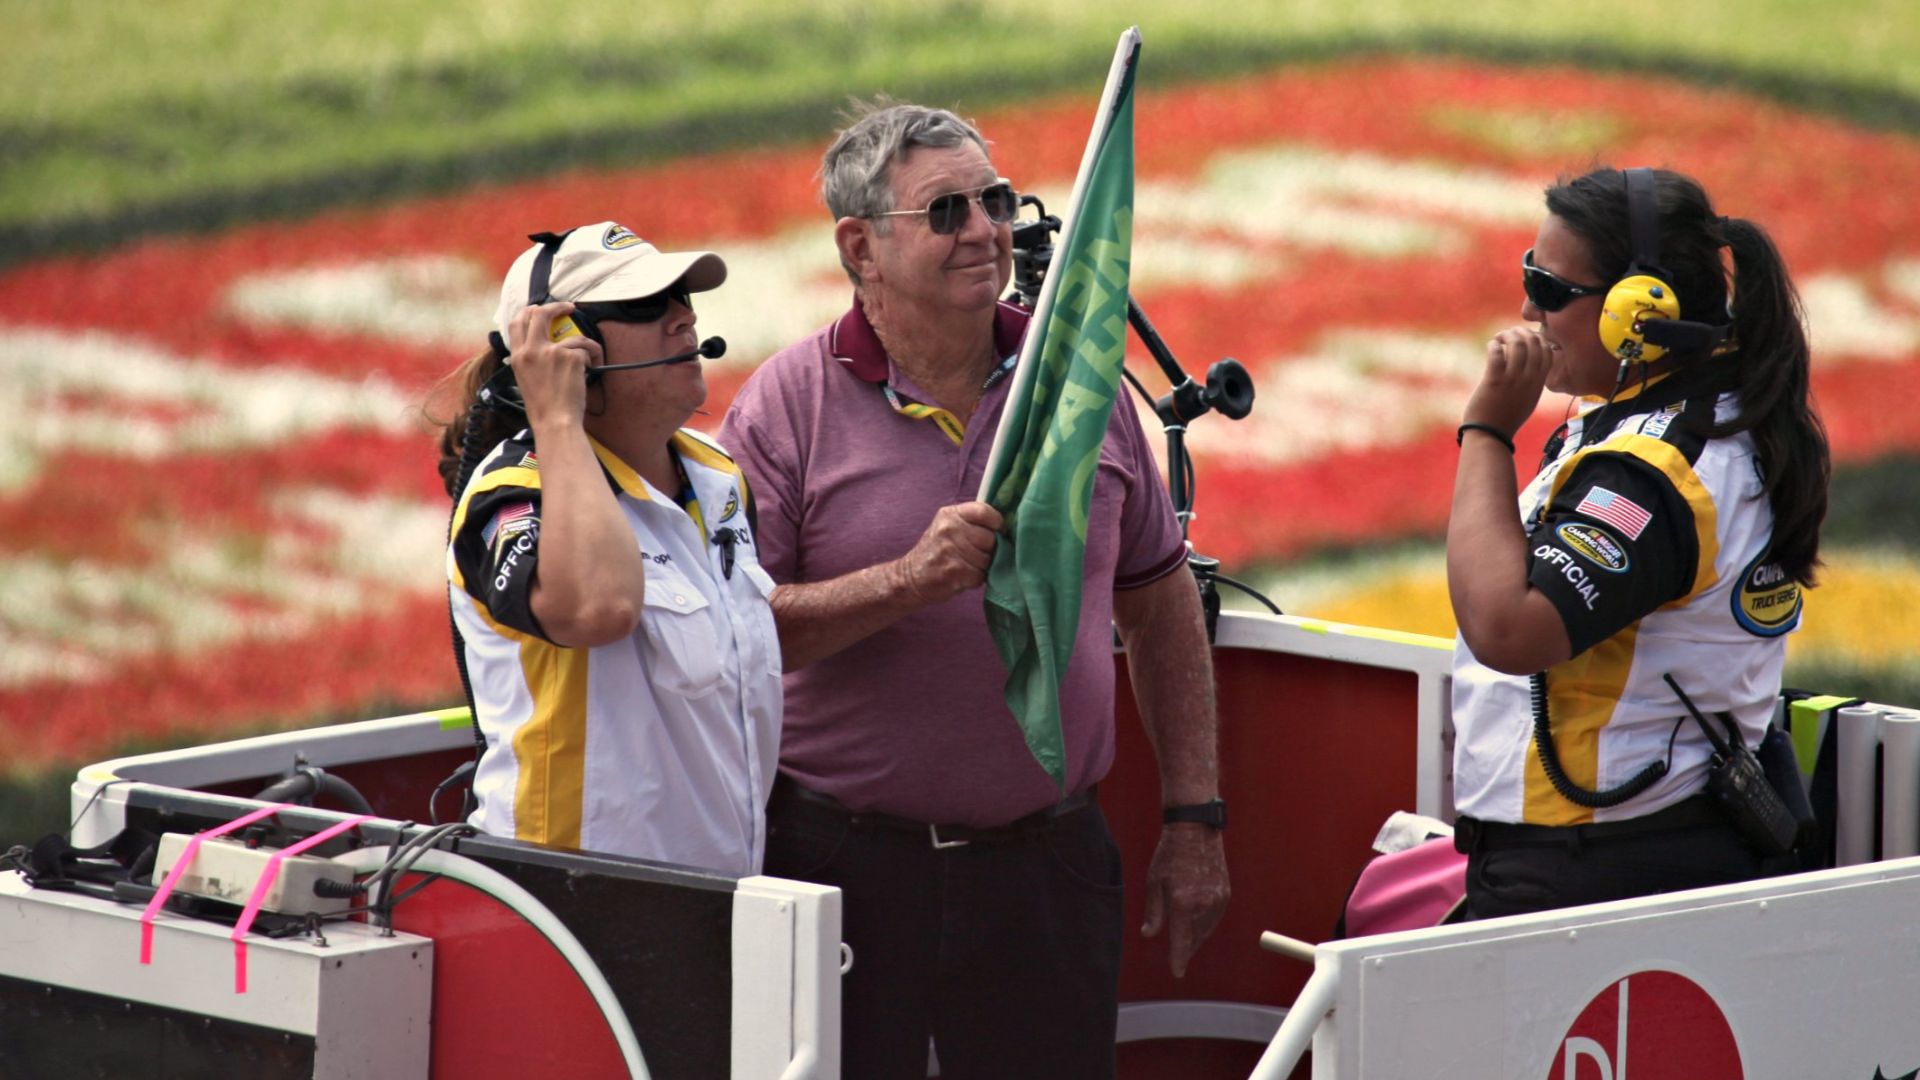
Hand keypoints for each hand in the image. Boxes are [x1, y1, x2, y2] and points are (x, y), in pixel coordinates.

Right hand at [506, 301, 602, 431]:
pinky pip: (586, 350)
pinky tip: (590, 373)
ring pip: (575, 337)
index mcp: (517, 356)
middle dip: (557, 306)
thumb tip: (545, 345)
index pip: (516, 322)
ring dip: (587, 345)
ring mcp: (551, 352)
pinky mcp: (570, 357)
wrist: (555, 422)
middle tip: (570, 308)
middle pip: (540, 313)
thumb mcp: (525, 378)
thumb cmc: (544, 407)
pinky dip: (593, 359)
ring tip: (592, 360)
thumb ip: (530, 359)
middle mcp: (531, 350)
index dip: (529, 311)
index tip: (540, 308)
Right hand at [890, 501, 1001, 604]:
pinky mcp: (953, 572)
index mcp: (950, 514)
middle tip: (977, 554)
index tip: (997, 531)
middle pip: (990, 538)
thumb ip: (971, 521)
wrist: (910, 577)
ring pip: (987, 559)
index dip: (996, 523)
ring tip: (967, 565)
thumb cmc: (936, 551)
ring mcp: (950, 550)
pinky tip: (964, 576)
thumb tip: (1004, 526)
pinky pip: (980, 575)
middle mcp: (949, 529)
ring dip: (982, 566)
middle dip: (989, 549)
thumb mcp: (947, 526)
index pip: (984, 511)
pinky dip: (976, 579)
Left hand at [1141, 824, 1229, 977]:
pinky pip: (1215, 918)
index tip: (1177, 972)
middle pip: (1195, 938)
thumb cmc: (1169, 855)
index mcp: (1183, 902)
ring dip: (1197, 938)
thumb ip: (1153, 912)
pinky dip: (1206, 924)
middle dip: (1186, 949)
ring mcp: (1218, 899)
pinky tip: (1197, 924)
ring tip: (1187, 941)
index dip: (1178, 959)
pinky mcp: (1226, 893)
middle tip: (1179, 957)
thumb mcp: (1154, 882)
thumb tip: (1149, 934)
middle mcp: (1204, 904)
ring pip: (1207, 930)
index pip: (1181, 941)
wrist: (1195, 830)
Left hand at [1462, 325, 1553, 437]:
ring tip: (1498, 339)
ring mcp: (1512, 380)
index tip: (1525, 339)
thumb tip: (1527, 362)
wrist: (1491, 435)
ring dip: (1506, 335)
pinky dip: (1494, 345)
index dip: (1538, 339)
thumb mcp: (1528, 400)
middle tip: (1508, 335)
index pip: (1548, 352)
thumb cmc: (1506, 418)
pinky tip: (1490, 346)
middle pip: (1534, 344)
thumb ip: (1531, 382)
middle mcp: (1529, 380)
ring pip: (1517, 345)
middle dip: (1521, 333)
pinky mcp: (1494, 381)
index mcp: (1538, 383)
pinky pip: (1497, 354)